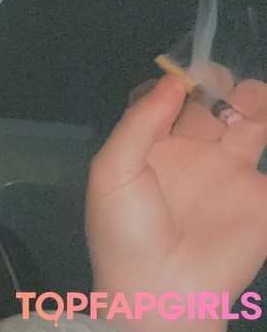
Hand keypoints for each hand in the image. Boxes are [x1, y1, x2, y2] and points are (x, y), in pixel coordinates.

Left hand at [86, 73, 266, 331]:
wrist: (159, 291)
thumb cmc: (125, 232)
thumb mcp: (113, 172)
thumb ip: (139, 123)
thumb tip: (170, 80)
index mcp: (150, 146)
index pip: (164, 98)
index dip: (174, 81)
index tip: (185, 74)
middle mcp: (191, 152)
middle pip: (211, 102)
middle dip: (219, 83)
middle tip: (223, 82)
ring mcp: (229, 172)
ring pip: (250, 120)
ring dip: (254, 99)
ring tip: (250, 99)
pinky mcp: (262, 196)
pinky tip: (266, 118)